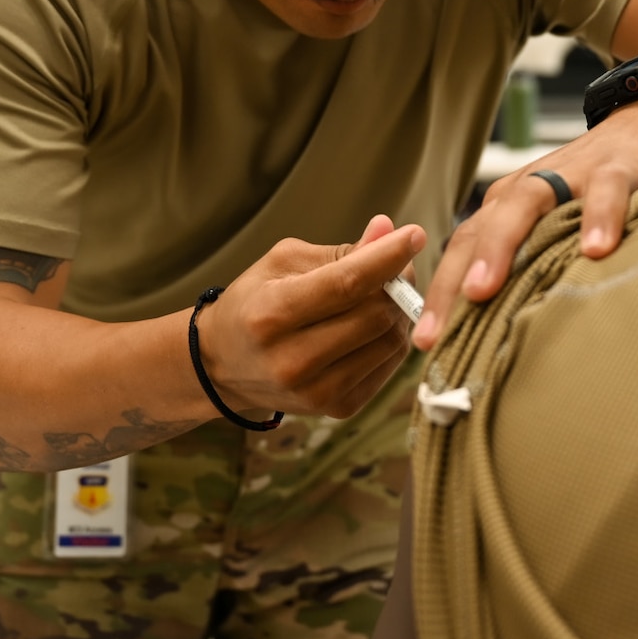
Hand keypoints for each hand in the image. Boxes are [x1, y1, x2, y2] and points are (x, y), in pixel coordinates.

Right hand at [200, 214, 423, 418]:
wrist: (223, 364)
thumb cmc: (255, 302)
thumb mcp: (283, 263)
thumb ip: (339, 251)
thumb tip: (387, 230)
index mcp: (272, 314)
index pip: (346, 284)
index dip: (387, 257)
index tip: (415, 234)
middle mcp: (292, 360)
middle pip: (375, 315)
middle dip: (398, 282)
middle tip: (398, 263)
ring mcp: (316, 391)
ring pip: (389, 341)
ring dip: (400, 311)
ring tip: (387, 292)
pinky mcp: (337, 408)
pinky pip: (389, 366)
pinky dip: (393, 337)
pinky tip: (378, 323)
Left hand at [412, 91, 637, 348]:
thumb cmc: (599, 191)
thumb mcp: (560, 226)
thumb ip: (534, 267)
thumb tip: (504, 336)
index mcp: (509, 206)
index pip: (463, 248)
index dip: (440, 293)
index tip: (424, 342)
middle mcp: (531, 189)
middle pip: (481, 229)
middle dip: (455, 278)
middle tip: (439, 327)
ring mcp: (573, 175)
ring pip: (527, 203)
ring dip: (501, 245)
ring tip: (485, 290)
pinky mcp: (620, 168)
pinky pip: (606, 191)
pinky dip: (599, 217)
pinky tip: (595, 250)